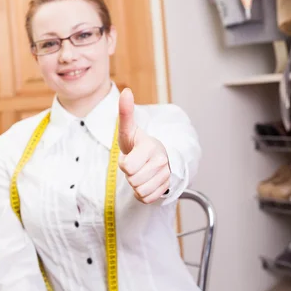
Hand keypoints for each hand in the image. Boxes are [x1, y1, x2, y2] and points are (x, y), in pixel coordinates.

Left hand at [118, 88, 170, 203]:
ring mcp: (166, 175)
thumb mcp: (128, 129)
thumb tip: (126, 91)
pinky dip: (142, 194)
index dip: (124, 164)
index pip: (127, 167)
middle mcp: (161, 162)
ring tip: (140, 172)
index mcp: (150, 147)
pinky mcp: (166, 188)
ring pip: (140, 191)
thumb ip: (125, 112)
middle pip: (133, 180)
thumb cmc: (137, 143)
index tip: (130, 155)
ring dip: (135, 184)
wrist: (155, 156)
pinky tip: (145, 182)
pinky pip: (146, 198)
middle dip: (129, 175)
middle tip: (135, 165)